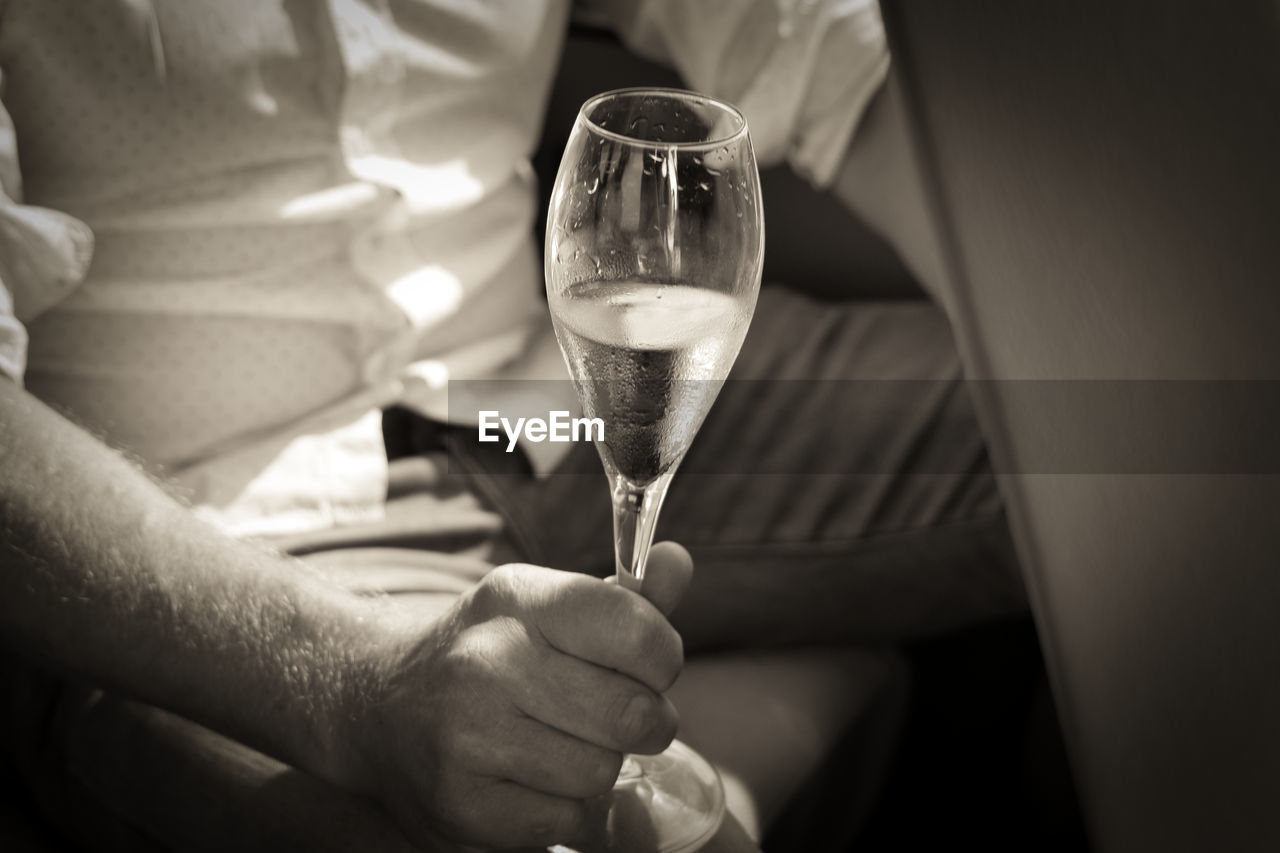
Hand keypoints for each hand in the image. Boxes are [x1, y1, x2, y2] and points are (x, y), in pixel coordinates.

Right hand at [340, 543, 693, 850]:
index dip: (663, 660)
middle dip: (643, 722)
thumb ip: (623, 598)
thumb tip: (679, 562)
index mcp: (519, 600)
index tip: (646, 669)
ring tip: (564, 746)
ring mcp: (470, 736)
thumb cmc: (488, 653)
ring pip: (603, 773)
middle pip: (633, 715)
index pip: (638, 632)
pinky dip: (568, 811)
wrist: (377, 705)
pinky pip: (568, 822)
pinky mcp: (464, 804)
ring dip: (600, 768)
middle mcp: (489, 661)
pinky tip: (537, 781)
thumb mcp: (545, 609)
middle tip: (617, 717)